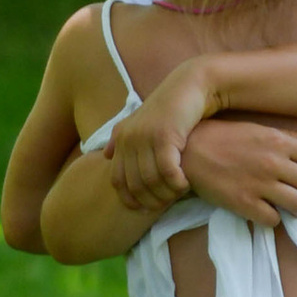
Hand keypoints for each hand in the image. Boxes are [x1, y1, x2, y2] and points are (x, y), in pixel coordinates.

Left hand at [109, 64, 213, 209]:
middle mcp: (129, 139)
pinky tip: (185, 184)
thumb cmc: (168, 107)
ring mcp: (145, 138)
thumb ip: (120, 138)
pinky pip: (167, 171)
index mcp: (121, 139)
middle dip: (151, 200)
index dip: (129, 199)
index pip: (117, 180)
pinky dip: (176, 183)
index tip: (144, 209)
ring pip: (152, 180)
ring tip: (178, 194)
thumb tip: (106, 155)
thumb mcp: (139, 121)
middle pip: (135, 184)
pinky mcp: (164, 136)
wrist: (189, 86)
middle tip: (166, 204)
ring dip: (167, 193)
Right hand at [182, 117, 296, 230]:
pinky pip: (272, 220)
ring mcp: (260, 185)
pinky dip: (276, 220)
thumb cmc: (224, 137)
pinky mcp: (245, 204)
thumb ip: (291, 138)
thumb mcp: (260, 131)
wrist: (190, 151)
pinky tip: (272, 215)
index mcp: (279, 143)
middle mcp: (274, 163)